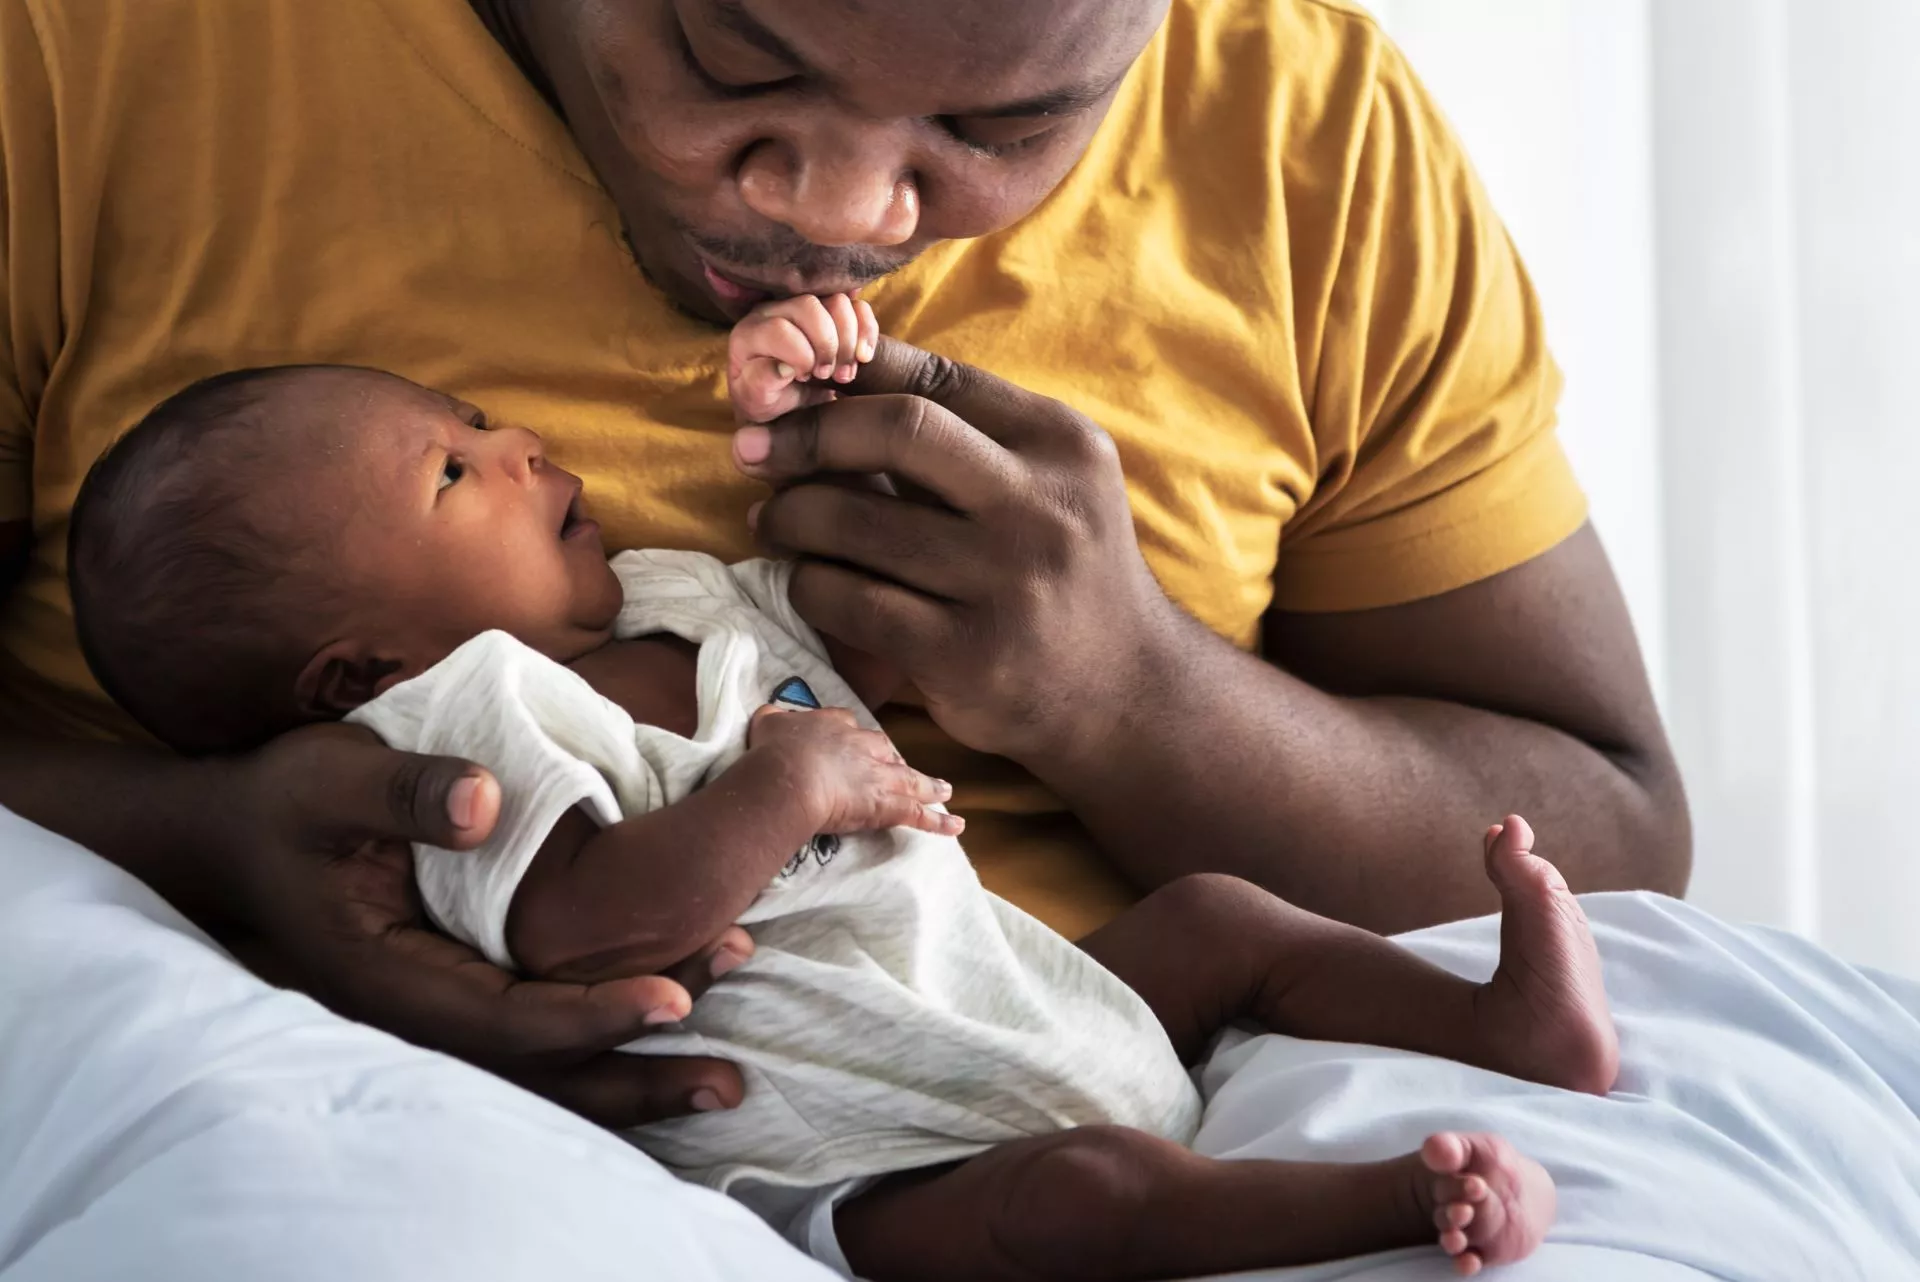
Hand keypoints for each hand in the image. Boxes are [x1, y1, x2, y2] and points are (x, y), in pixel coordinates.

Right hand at [217, 722, 750, 1125]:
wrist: (239, 835)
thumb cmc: (287, 804)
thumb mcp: (332, 780)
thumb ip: (405, 792)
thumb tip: (485, 803)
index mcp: (388, 977)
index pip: (505, 1019)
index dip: (591, 1014)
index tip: (672, 999)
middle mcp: (419, 1015)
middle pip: (538, 1072)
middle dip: (633, 1075)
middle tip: (725, 1073)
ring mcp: (440, 1014)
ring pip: (543, 1073)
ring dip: (631, 1079)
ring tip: (723, 1080)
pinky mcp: (462, 995)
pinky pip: (539, 1043)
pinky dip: (605, 1047)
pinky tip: (674, 1032)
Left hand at [729, 293, 879, 423]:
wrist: (785, 401)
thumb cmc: (766, 400)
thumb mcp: (756, 401)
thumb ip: (760, 384)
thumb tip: (784, 367)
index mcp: (750, 333)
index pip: (780, 329)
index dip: (800, 354)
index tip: (805, 377)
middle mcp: (776, 310)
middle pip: (810, 306)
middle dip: (827, 345)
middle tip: (828, 375)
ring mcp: (806, 307)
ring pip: (838, 302)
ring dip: (849, 341)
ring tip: (845, 373)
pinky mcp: (833, 311)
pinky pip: (858, 306)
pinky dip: (867, 331)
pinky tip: (863, 358)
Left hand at [732, 337, 1180, 767]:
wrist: (1123, 691)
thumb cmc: (1062, 567)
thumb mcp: (1049, 481)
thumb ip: (965, 430)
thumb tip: (832, 373)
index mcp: (1061, 443)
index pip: (938, 378)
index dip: (848, 373)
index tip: (791, 386)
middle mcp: (1041, 507)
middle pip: (900, 430)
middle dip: (809, 433)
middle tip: (755, 449)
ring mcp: (1005, 584)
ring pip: (858, 522)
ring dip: (793, 516)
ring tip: (775, 520)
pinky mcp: (965, 655)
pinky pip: (851, 601)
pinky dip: (810, 584)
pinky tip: (807, 581)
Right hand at [747, 705, 960, 836]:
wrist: (789, 775)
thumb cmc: (774, 750)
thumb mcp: (768, 723)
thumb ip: (774, 719)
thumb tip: (771, 715)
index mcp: (835, 724)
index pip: (852, 727)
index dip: (855, 739)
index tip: (856, 744)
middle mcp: (863, 745)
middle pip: (887, 751)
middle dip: (895, 761)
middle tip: (902, 769)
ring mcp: (879, 774)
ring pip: (911, 779)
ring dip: (929, 786)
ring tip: (945, 791)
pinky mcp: (887, 803)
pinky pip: (918, 814)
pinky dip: (938, 822)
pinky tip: (955, 826)